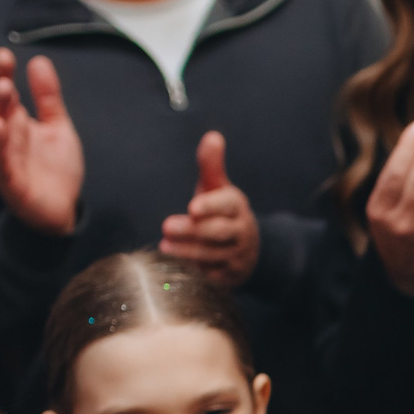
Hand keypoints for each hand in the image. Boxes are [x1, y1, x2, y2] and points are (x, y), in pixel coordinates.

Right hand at [0, 49, 84, 236]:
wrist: (62, 211)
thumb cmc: (54, 169)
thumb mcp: (57, 127)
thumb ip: (47, 97)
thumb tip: (38, 60)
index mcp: (14, 122)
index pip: (2, 93)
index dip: (1, 73)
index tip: (4, 53)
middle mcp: (5, 138)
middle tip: (2, 61)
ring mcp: (5, 159)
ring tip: (3, 87)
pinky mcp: (10, 181)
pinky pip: (0, 160)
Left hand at [161, 131, 260, 286]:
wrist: (250, 248)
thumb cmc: (223, 212)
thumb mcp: (218, 187)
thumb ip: (211, 165)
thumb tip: (212, 137)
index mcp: (237, 207)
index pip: (227, 205)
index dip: (210, 206)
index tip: (192, 207)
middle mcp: (241, 232)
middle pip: (218, 232)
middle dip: (192, 231)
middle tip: (166, 227)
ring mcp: (237, 256)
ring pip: (214, 256)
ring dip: (188, 253)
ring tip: (164, 248)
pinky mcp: (230, 277)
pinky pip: (214, 277)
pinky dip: (197, 273)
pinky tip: (177, 269)